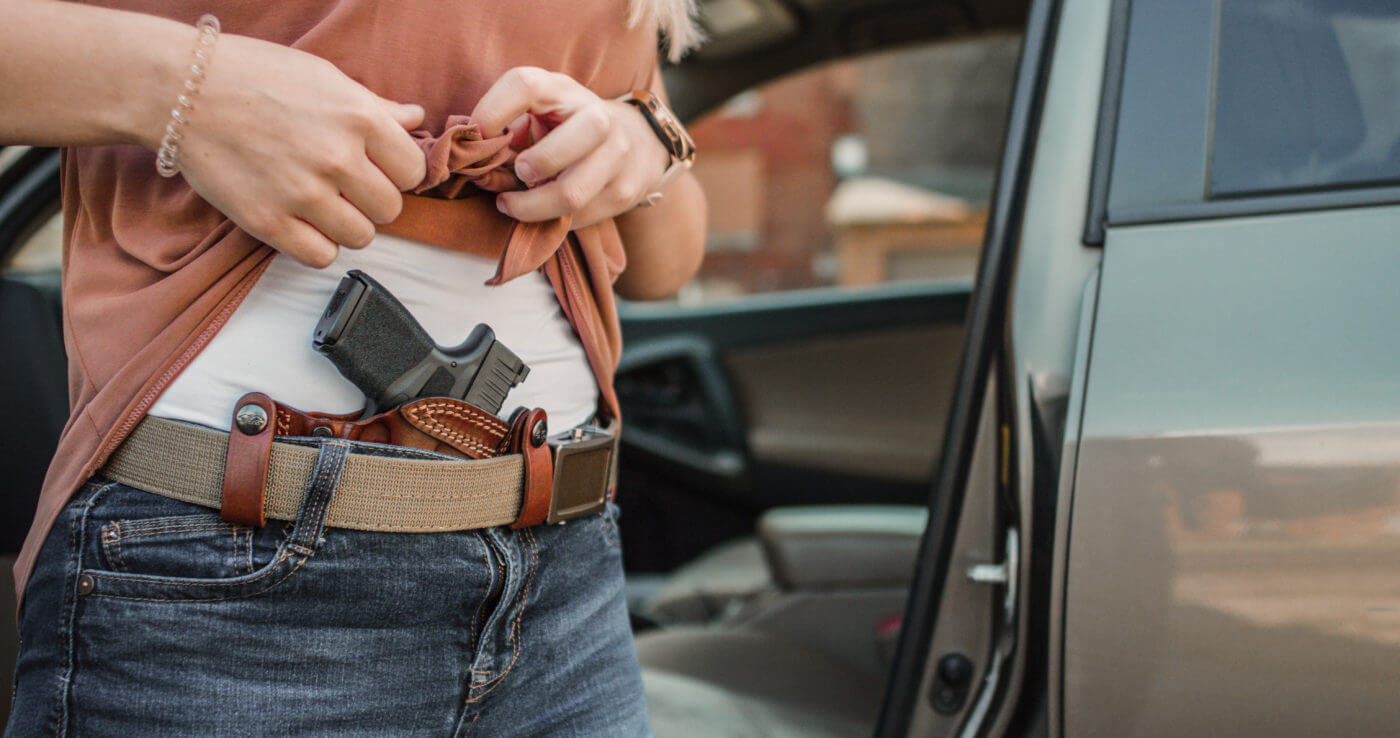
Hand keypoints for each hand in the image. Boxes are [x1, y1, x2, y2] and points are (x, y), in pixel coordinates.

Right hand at [164, 35, 426, 266]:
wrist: (182, 89)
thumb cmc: (255, 76)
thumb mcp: (324, 78)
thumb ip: (376, 107)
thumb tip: (416, 119)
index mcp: (358, 118)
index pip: (412, 170)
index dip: (397, 172)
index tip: (377, 167)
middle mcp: (337, 158)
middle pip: (389, 209)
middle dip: (371, 200)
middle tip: (345, 186)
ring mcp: (303, 194)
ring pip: (361, 238)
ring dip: (346, 225)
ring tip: (322, 203)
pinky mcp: (269, 222)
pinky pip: (321, 257)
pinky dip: (317, 245)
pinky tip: (302, 222)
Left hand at [471, 67, 671, 228]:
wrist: (639, 142)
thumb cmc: (570, 125)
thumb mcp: (542, 109)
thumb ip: (509, 125)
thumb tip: (474, 157)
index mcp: (563, 90)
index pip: (525, 86)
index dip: (492, 111)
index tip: (477, 136)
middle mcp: (597, 118)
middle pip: (561, 148)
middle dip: (530, 167)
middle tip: (516, 174)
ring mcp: (617, 156)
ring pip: (570, 195)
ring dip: (531, 208)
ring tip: (511, 204)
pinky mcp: (625, 191)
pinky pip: (579, 218)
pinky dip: (552, 220)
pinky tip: (542, 210)